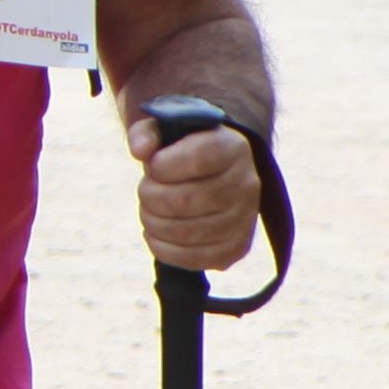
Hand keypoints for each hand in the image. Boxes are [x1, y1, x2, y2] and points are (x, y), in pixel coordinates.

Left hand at [129, 113, 266, 273]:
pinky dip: (164, 249)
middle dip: (150, 196)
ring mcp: (245, 219)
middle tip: (145, 191)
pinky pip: (195, 259)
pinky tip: (156, 234)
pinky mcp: (237, 248)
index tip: (153, 165)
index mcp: (232, 148)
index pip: (197, 159)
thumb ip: (146, 132)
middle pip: (184, 200)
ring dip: (153, 223)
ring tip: (150, 211)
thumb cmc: (181, 149)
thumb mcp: (164, 129)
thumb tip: (141, 150)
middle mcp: (247, 183)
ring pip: (186, 232)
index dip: (162, 165)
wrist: (212, 174)